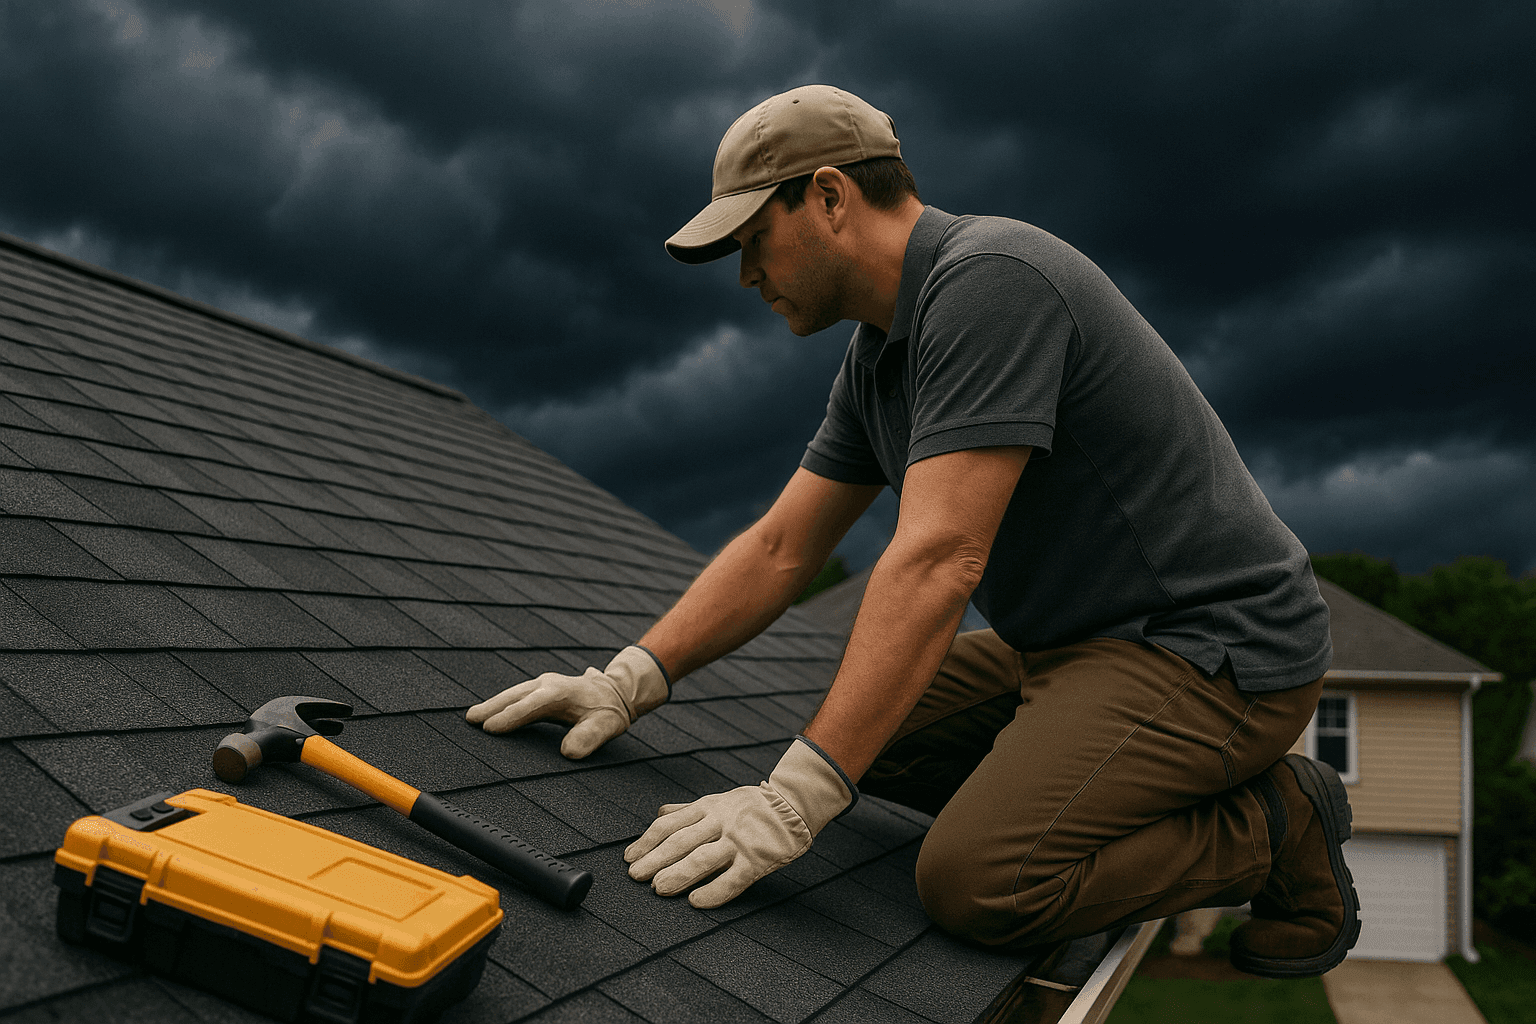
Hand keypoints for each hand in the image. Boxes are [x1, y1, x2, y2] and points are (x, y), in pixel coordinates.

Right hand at [466, 646, 668, 758]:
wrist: (616, 691)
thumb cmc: (609, 711)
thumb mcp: (606, 726)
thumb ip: (588, 738)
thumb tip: (567, 752)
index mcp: (562, 692)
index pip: (531, 705)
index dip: (510, 717)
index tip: (491, 728)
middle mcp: (549, 684)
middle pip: (515, 696)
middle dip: (492, 707)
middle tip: (470, 719)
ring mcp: (544, 684)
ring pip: (513, 693)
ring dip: (493, 704)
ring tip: (472, 717)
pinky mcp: (541, 688)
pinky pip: (517, 696)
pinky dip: (502, 703)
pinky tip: (490, 712)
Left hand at [624, 737, 854, 907]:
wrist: (794, 804)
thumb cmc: (752, 806)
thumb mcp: (719, 799)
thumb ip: (689, 809)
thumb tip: (660, 812)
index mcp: (708, 807)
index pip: (670, 824)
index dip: (647, 840)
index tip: (629, 856)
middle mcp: (720, 821)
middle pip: (680, 841)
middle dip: (654, 859)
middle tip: (635, 876)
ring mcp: (738, 840)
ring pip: (702, 858)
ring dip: (678, 874)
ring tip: (658, 888)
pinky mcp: (757, 859)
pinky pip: (733, 879)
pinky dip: (714, 891)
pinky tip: (697, 901)